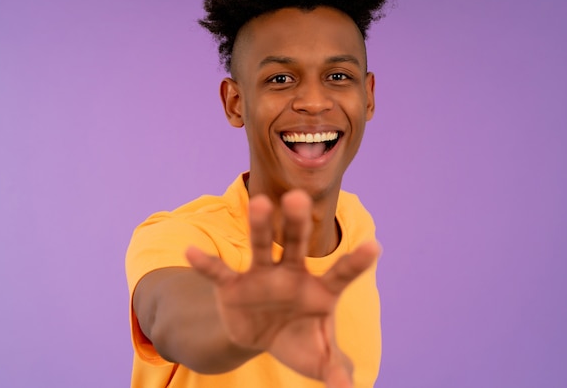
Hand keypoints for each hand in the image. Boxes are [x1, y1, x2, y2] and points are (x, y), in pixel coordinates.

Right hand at [186, 190, 379, 386]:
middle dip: (297, 223)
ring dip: (259, 226)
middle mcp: (291, 274)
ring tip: (259, 202)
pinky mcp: (233, 285)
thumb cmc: (298, 341)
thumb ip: (335, 369)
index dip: (356, 262)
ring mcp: (261, 276)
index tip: (375, 247)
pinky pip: (219, 273)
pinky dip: (206, 265)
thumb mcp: (318, 358)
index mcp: (319, 290)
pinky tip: (190, 253)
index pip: (341, 274)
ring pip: (260, 246)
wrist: (261, 338)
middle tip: (299, 197)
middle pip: (295, 245)